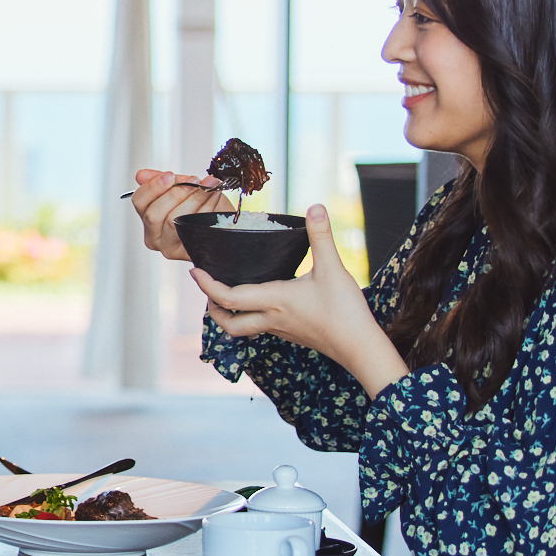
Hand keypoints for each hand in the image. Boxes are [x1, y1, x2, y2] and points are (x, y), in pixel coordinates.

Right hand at [130, 168, 232, 259]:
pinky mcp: (187, 253)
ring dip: (193, 199)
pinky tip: (213, 197)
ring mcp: (169, 248)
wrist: (224, 220)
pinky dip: (205, 209)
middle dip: (175, 193)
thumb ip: (162, 179)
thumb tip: (141, 175)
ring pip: (172, 222)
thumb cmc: (200, 204)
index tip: (169, 175)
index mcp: (148, 217)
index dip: (152, 187)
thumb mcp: (181, 186)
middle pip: (153, 214)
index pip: (139, 201)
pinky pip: (192, 228)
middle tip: (194, 180)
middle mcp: (154, 236)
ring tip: (208, 186)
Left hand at [193, 204, 408, 399]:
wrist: (361, 348)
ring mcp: (281, 330)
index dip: (207, 285)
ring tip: (226, 295)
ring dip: (229, 315)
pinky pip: (261, 328)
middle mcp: (272, 318)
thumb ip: (321, 236)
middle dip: (212, 307)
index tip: (194, 271)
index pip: (229, 297)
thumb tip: (316, 207)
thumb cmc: (346, 311)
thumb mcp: (333, 268)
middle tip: (206, 288)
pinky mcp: (293, 334)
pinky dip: (250, 316)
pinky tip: (261, 302)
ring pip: (243, 328)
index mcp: (274, 301)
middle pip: (228, 322)